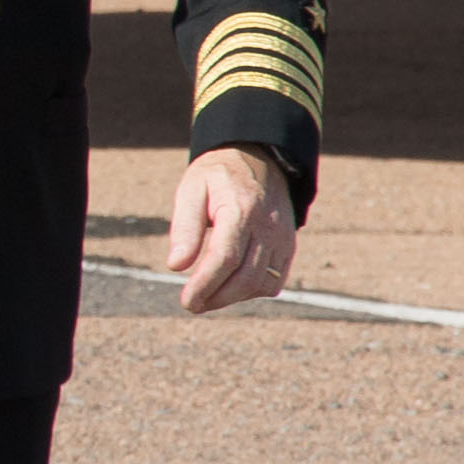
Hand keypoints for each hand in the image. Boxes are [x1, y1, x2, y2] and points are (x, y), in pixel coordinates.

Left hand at [168, 144, 299, 313]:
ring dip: (232, 298)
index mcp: (240, 209)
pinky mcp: (288, 248)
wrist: (258, 159)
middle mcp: (267, 226)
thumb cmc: (217, 176)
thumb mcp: (192, 189)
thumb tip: (175, 265)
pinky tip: (230, 286)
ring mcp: (282, 239)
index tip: (186, 301)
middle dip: (216, 298)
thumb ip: (185, 226)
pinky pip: (274, 282)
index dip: (205, 284)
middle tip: (191, 304)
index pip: (225, 257)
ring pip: (261, 284)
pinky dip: (251, 291)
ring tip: (207, 296)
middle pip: (245, 277)